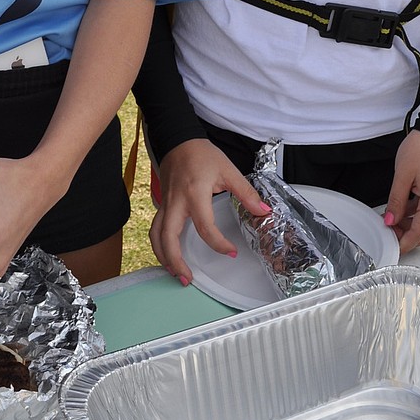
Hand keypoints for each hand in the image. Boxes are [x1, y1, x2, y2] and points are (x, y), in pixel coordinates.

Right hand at [149, 139, 269, 284]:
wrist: (179, 140)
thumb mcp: (228, 170)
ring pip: (156, 235)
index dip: (219, 244)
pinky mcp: (162, 204)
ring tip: (175, 273)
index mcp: (194, 193)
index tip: (231, 252)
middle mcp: (176, 201)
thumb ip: (246, 193)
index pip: (205, 227)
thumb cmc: (202, 154)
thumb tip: (263, 211)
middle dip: (176, 261)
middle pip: (168, 237)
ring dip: (163, 257)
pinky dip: (159, 245)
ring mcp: (166, 203)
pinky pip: (155, 228)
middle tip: (187, 279)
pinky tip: (168, 255)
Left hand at [383, 129, 419, 253]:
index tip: (392, 248)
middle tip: (388, 233)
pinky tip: (400, 210)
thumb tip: (389, 220)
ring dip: (410, 227)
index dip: (405, 243)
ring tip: (390, 220)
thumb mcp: (402, 175)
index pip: (419, 233)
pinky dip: (415, 216)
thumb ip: (396, 201)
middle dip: (407, 237)